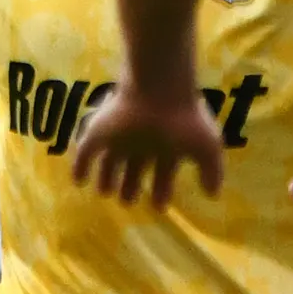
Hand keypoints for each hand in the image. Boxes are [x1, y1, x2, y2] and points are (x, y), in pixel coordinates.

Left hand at [71, 88, 225, 206]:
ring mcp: (119, 134)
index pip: (163, 169)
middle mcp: (143, 139)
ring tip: (104, 193)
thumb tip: (213, 195)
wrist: (158, 88)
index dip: (162, 188)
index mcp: (167, 143)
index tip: (159, 205)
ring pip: (111, 159)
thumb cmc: (185, 119)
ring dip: (106, 177)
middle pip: (135, 165)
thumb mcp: (208, 148)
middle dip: (131, 184)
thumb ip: (212, 171)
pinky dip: (81, 167)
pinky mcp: (100, 130)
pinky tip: (78, 182)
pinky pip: (86, 151)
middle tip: (127, 202)